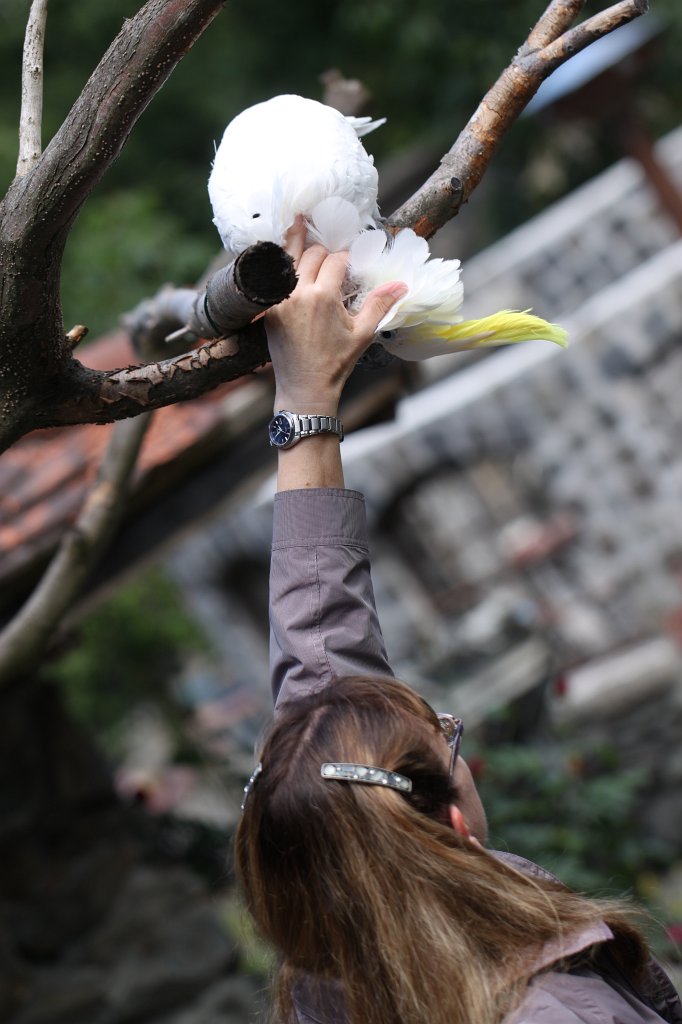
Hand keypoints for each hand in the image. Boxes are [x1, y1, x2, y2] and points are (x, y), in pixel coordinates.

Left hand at [265, 220, 406, 413]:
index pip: (336, 261)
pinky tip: (282, 255)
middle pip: (310, 254)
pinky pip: (273, 278)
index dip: (345, 259)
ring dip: (295, 242)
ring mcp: (279, 300)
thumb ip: (379, 305)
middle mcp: (298, 293)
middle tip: (330, 254)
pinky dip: (279, 264)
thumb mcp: (362, 334)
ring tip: (298, 220)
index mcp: (323, 297)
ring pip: (286, 259)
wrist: (305, 388)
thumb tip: (401, 284)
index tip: (349, 263)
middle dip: (323, 251)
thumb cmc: (335, 363)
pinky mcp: (268, 310)